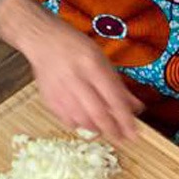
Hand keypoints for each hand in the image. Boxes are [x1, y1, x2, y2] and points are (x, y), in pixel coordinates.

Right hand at [30, 19, 143, 144]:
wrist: (43, 40)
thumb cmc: (75, 47)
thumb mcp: (101, 59)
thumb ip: (117, 85)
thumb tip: (135, 107)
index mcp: (91, 65)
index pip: (113, 98)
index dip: (125, 118)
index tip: (134, 133)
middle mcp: (75, 79)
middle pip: (97, 113)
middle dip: (112, 130)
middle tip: (121, 138)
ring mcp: (60, 90)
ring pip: (82, 120)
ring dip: (97, 128)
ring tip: (104, 128)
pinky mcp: (49, 98)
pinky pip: (67, 120)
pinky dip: (79, 125)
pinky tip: (84, 121)